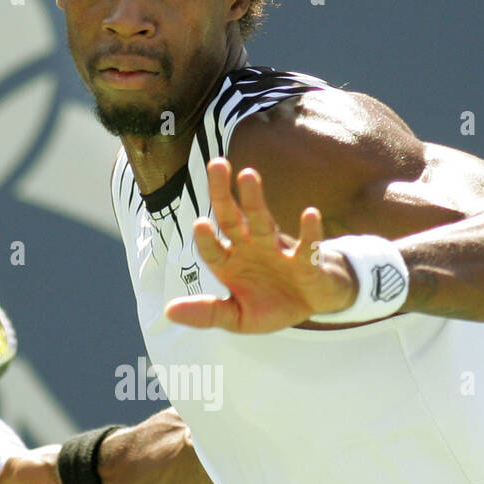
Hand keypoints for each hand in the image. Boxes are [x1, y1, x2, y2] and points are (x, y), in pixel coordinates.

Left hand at [165, 158, 357, 332]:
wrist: (315, 304)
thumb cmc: (272, 306)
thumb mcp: (237, 318)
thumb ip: (207, 314)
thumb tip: (168, 312)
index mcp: (230, 263)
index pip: (211, 249)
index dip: (205, 239)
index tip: (199, 224)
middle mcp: (251, 248)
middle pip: (232, 218)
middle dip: (222, 193)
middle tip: (215, 165)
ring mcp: (278, 250)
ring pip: (263, 221)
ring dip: (254, 199)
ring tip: (247, 175)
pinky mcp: (308, 259)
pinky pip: (309, 244)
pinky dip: (310, 231)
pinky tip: (309, 214)